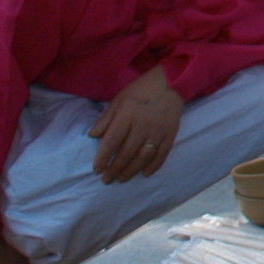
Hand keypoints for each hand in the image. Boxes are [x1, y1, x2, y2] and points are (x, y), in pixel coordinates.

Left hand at [90, 66, 184, 184]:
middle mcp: (142, 127)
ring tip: (122, 179)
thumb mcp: (118, 100)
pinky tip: (145, 173)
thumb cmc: (141, 90)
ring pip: (142, 157)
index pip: (111, 142)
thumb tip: (92, 135)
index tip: (97, 169)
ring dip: (131, 171)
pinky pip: (162, 154)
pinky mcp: (170, 134)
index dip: (103, 158)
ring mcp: (157, 132)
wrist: (171, 82)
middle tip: (107, 180)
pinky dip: (154, 166)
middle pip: (126, 154)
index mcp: (126, 117)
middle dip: (114, 169)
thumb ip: (105, 119)